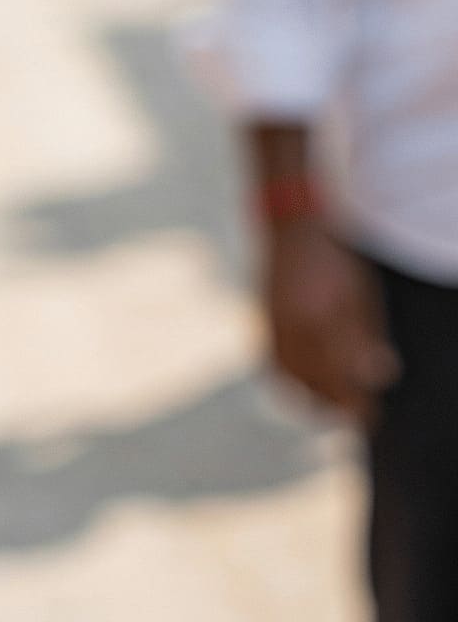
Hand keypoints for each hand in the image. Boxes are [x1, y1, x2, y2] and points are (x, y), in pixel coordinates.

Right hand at [260, 218, 397, 426]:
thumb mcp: (361, 296)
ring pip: (288, 377)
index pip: (339, 379)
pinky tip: (303, 382)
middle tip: (355, 413)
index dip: (356, 404)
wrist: (293, 226)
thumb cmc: (334, 260)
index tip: (369, 417)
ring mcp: (274, 322)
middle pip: (313, 384)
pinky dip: (288, 378)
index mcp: (320, 321)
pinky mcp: (265, 319)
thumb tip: (379, 376)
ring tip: (330, 404)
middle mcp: (292, 326)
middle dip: (335, 405)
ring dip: (310, 395)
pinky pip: (273, 361)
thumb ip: (366, 337)